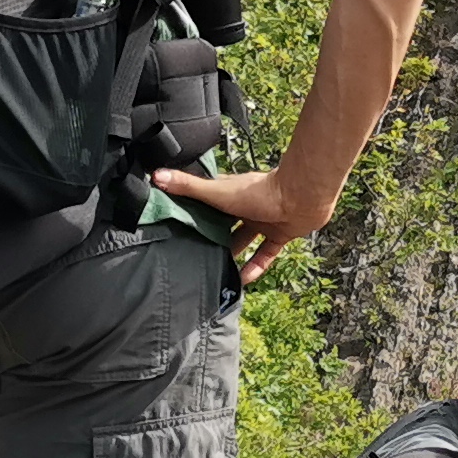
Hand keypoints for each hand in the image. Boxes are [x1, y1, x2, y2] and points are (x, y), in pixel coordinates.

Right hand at [150, 160, 334, 282]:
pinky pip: (265, 254)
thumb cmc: (259, 191)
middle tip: (193, 254)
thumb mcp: (217, 191)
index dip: (192, 212)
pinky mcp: (280, 235)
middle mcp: (245, 207)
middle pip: (224, 224)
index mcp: (229, 194)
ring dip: (232, 254)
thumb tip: (156, 175)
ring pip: (244, 240)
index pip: (206, 202)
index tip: (176, 226)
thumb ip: (188, 186)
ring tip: (214, 271)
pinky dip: (256, 267)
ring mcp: (264, 221)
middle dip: (211, 237)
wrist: (301, 198)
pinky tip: (242, 281)